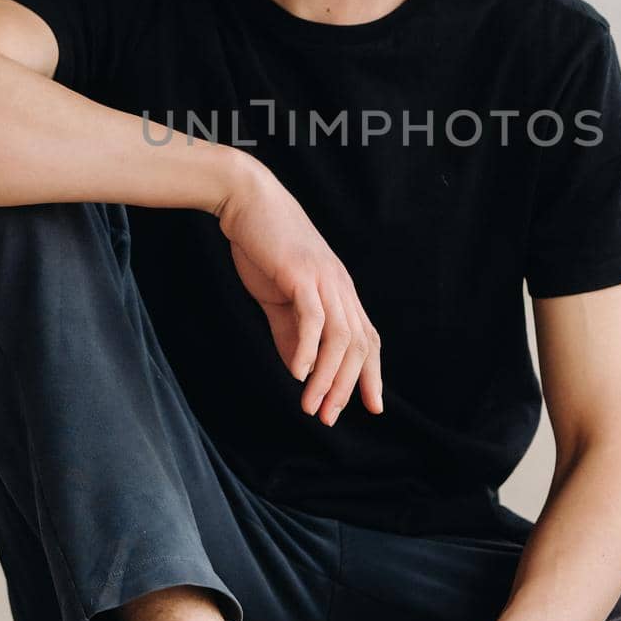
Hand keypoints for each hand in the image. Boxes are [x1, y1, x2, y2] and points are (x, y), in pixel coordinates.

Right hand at [213, 152, 383, 425]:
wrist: (248, 202)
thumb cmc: (264, 247)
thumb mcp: (280, 297)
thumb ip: (291, 333)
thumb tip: (300, 371)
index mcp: (340, 291)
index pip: (367, 338)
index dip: (372, 374)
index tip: (372, 407)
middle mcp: (340, 286)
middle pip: (359, 344)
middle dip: (347, 386)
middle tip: (329, 417)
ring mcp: (324, 279)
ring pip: (340, 337)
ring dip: (328, 377)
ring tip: (313, 406)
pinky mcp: (301, 274)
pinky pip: (312, 318)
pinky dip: (307, 349)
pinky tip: (298, 373)